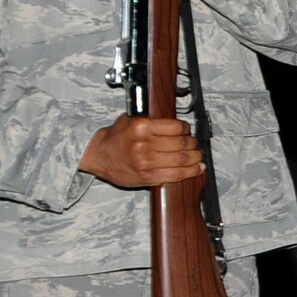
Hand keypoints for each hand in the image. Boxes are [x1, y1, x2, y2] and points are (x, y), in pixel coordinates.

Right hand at [81, 115, 204, 186]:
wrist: (98, 155)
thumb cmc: (115, 137)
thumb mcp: (131, 120)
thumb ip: (153, 120)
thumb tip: (178, 124)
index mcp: (142, 127)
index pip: (176, 127)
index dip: (187, 129)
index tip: (187, 130)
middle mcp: (144, 144)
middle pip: (182, 144)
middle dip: (193, 144)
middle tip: (195, 144)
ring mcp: (146, 163)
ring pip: (182, 160)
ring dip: (195, 158)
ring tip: (198, 156)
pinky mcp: (147, 177)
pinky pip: (175, 175)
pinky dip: (190, 172)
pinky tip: (197, 168)